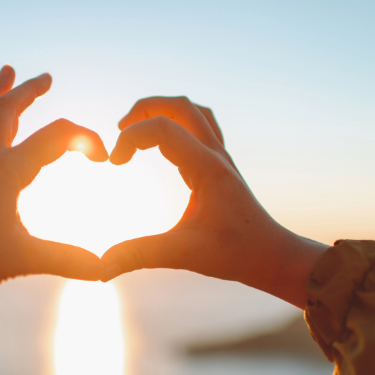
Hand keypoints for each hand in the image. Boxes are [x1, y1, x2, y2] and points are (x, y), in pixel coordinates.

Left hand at [0, 66, 107, 343]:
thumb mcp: (23, 259)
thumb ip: (66, 260)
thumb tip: (104, 270)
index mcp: (8, 170)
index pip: (57, 137)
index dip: (87, 140)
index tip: (102, 159)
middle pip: (7, 111)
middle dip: (29, 91)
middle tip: (45, 77)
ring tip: (5, 71)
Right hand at [101, 96, 326, 307]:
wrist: (273, 256)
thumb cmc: (236, 254)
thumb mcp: (184, 254)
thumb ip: (140, 256)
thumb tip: (101, 268)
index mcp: (206, 168)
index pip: (162, 128)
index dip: (130, 138)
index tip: (114, 163)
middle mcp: (215, 155)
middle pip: (180, 106)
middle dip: (144, 110)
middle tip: (119, 130)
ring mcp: (220, 157)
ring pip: (193, 112)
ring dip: (162, 111)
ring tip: (136, 129)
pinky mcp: (220, 165)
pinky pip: (201, 127)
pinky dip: (177, 124)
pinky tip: (163, 146)